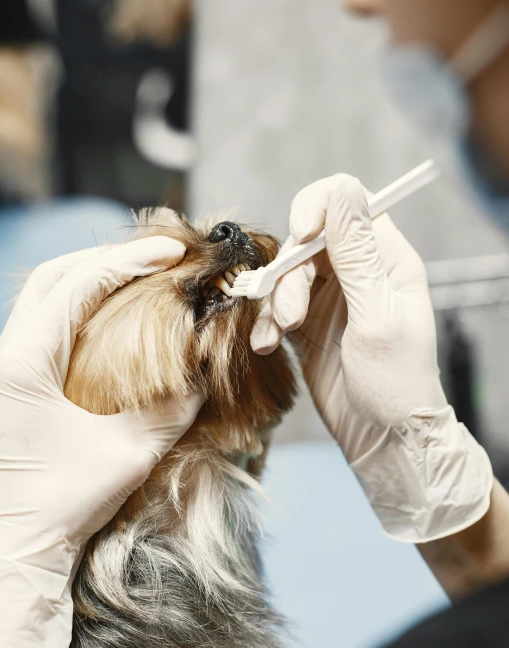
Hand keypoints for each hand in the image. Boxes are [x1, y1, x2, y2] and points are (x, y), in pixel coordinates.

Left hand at [0, 238, 202, 647]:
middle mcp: (1, 358)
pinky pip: (39, 329)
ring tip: (139, 279)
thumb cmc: (61, 509)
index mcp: (21, 366)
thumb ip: (172, 411)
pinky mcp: (4, 387)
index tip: (171, 251)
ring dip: (89, 282)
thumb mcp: (127, 456)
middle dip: (105, 258)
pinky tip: (111, 323)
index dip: (128, 261)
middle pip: (50, 278)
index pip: (76, 287)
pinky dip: (77, 313)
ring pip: (41, 300)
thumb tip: (206, 376)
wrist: (10, 551)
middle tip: (157, 256)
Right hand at [252, 174, 491, 542]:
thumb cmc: (397, 382)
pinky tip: (269, 347)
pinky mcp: (306, 325)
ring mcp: (329, 297)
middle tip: (292, 316)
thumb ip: (356, 255)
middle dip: (290, 272)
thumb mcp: (378, 316)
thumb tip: (340, 191)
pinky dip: (266, 323)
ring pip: (286, 273)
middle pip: (307, 239)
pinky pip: (275, 308)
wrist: (383, 439)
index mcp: (387, 259)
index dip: (318, 207)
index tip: (300, 233)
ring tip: (281, 336)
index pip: (349, 203)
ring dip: (276, 302)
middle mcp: (357, 271)